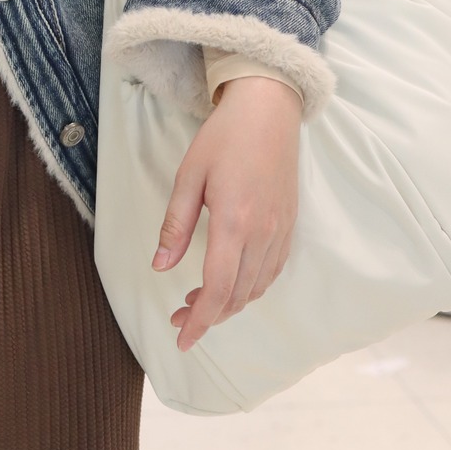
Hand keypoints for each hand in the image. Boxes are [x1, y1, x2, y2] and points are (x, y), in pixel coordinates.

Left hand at [154, 75, 301, 352]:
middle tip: (179, 318)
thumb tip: (160, 267)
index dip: (199, 321)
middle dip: (208, 317)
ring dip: (228, 305)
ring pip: (256, 289)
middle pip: (237, 296)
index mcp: (234, 222)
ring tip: (198, 302)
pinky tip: (231, 283)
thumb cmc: (224, 137)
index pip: (216, 289)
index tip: (181, 339)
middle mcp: (263, 234)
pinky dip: (250, 289)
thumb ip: (175, 224)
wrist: (269, 109)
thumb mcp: (189, 174)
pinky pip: (271, 273)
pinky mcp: (290, 226)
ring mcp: (281, 232)